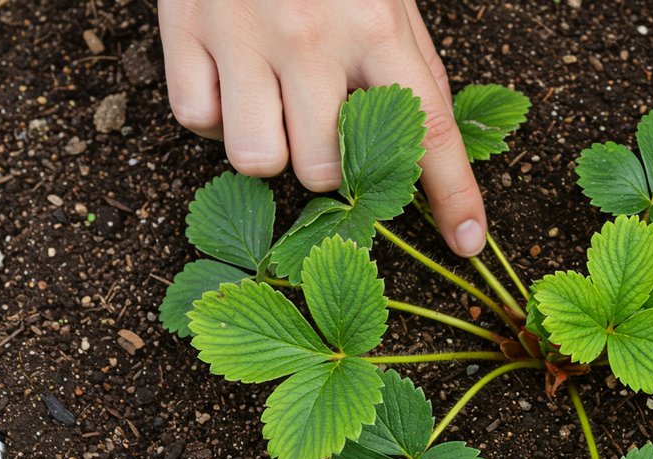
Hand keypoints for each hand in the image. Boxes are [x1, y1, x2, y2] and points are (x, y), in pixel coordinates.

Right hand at [158, 0, 487, 255]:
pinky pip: (197, 122)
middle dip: (330, 168)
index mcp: (379, 26)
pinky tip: (232, 79)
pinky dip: (214, 116)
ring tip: (275, 104)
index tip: (468, 240)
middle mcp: (312, 36)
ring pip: (257, 160)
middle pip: (324, 171)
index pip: (429, 131)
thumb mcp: (388, 1)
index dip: (454, 195)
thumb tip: (431, 164)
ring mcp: (243, 34)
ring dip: (270, 148)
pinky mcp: (184, 29)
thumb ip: (408, 74)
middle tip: (325, 128)